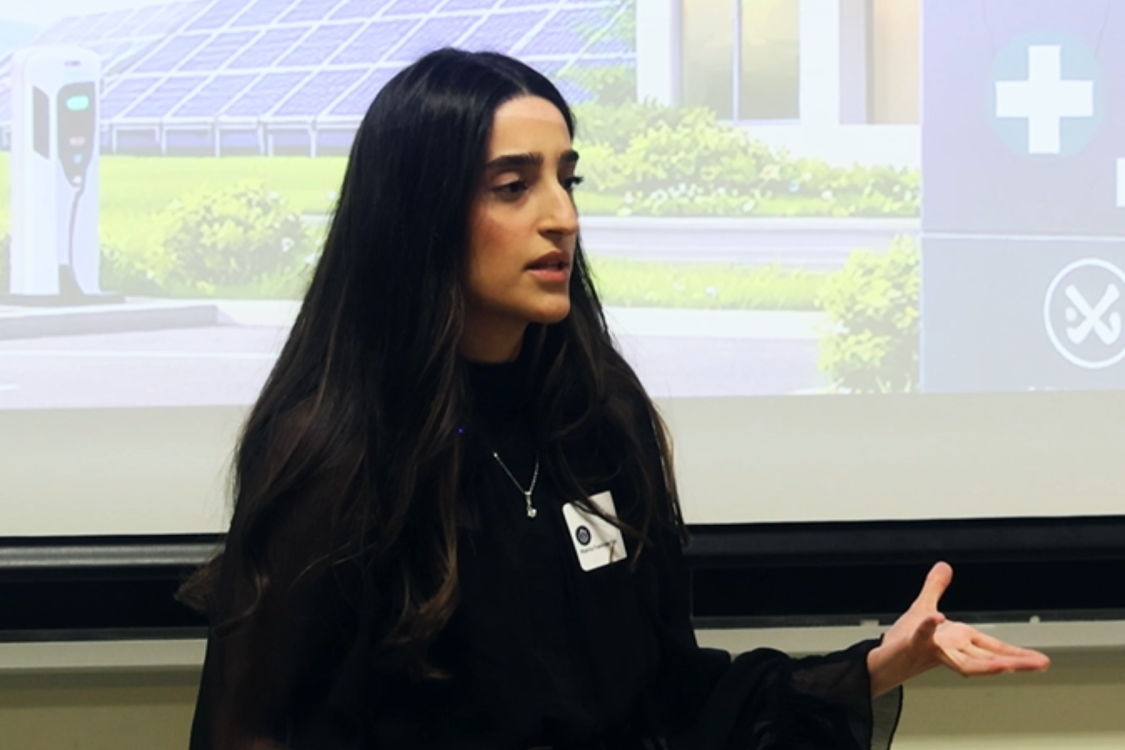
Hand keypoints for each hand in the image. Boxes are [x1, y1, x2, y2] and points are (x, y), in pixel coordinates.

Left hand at [866, 562, 1050, 696]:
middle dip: (1014, 661)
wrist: (880, 661)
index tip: (1039, 660)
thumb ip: (934, 587)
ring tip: (1009, 665)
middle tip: (1040, 665)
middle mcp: (950, 649)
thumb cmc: (902, 639)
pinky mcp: (912, 646)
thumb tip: (944, 566)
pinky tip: (938, 617)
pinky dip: (929, 626)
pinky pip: (922, 635)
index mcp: (957, 640)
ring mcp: (933, 650)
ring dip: (986, 663)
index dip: (1016, 653)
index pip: (992, 648)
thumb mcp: (923, 606)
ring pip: (965, 662)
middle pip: (987, 659)